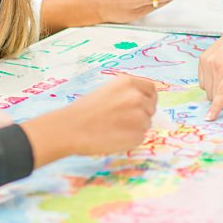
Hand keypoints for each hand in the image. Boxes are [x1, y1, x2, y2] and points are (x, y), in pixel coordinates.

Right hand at [21, 75, 156, 166]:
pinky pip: (140, 138)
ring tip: (114, 129)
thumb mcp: (107, 90)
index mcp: (128, 82)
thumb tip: (142, 101)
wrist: (71, 128)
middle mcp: (137, 97)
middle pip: (150, 107)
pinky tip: (114, 138)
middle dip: (142, 113)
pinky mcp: (137, 136)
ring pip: (146, 124)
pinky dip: (130, 140)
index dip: (148, 98)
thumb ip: (126, 93)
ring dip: (135, 127)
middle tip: (124, 120)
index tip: (144, 105)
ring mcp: (139, 117)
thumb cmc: (84, 110)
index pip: (151, 89)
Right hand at [199, 24, 222, 120]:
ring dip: (217, 91)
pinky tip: (222, 73)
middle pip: (214, 95)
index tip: (209, 118)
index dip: (217, 108)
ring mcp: (208, 61)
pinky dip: (212, 83)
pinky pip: (203, 81)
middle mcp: (218, 64)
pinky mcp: (202, 59)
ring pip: (207, 90)